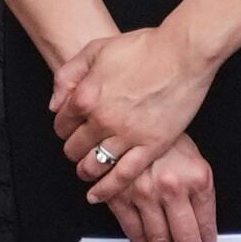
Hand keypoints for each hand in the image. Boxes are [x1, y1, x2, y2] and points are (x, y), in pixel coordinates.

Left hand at [54, 23, 214, 199]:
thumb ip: (68, 75)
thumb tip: (55, 104)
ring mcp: (127, 135)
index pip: (61, 124)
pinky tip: (97, 195)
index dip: (65, 127)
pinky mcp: (152, 145)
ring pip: (93, 165)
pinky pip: (123, 175)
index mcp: (85, 96)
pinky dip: (107, 189)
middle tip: (82, 147)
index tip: (74, 128)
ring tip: (89, 169)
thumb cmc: (145, 46)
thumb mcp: (97, 49)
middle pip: (74, 147)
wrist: (185, 52)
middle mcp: (102, 120)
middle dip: (74, 149)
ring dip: (86, 170)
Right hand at [108, 134, 218, 241]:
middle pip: (185, 239)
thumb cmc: (170, 145)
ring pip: (159, 241)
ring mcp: (144, 195)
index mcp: (196, 179)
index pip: (206, 225)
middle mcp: (171, 190)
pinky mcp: (120, 199)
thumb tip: (207, 237)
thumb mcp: (198, 165)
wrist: (133, 124)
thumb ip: (203, 200)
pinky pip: (134, 233)